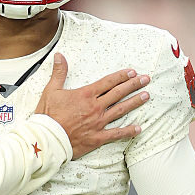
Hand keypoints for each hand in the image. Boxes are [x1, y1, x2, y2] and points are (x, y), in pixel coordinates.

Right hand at [34, 54, 149, 157]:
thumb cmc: (47, 115)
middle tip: (146, 80)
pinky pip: (116, 134)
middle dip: (134, 85)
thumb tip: (59, 56)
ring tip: (146, 96)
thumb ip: (59, 72)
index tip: (132, 72)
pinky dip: (128, 131)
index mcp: (85, 95)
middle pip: (118, 93)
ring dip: (134, 102)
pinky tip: (138, 128)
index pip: (108, 82)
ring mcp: (98, 123)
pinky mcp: (97, 137)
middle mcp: (95, 107)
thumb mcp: (51, 90)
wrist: (48, 139)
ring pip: (120, 110)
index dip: (121, 76)